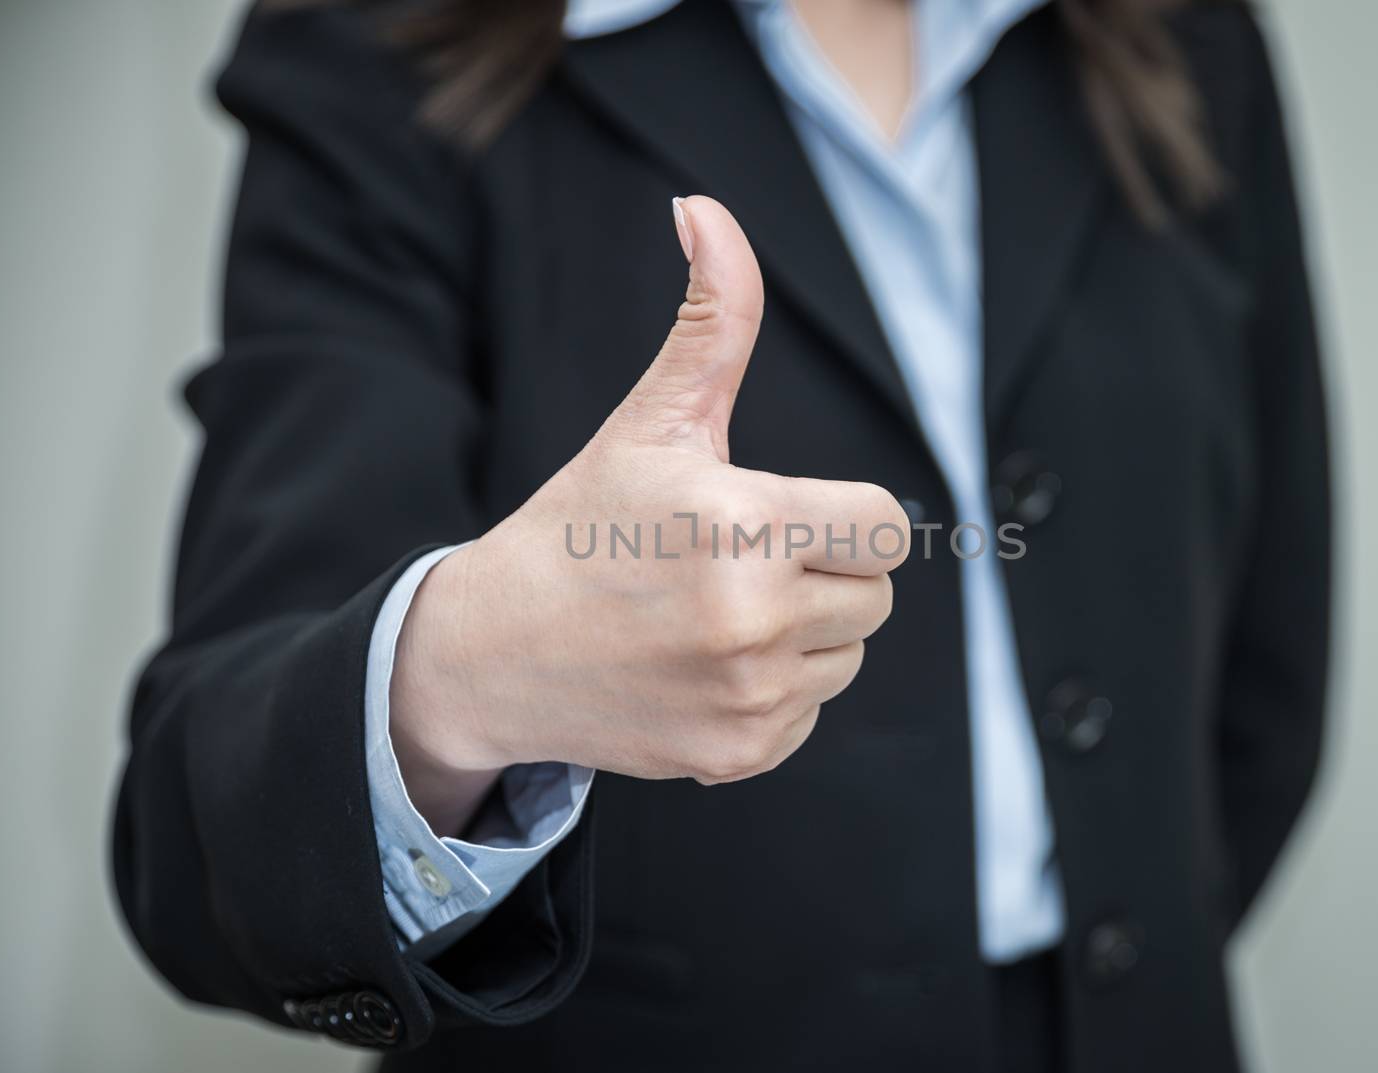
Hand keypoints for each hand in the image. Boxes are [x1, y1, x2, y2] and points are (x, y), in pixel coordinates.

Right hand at [390, 196, 909, 832]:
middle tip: (738, 563)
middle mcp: (755, 621)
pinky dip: (776, 691)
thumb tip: (705, 209)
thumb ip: (710, 321)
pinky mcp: (740, 754)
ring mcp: (749, 698)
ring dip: (806, 632)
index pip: (885, 523)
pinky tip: (703, 668)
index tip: (777, 512)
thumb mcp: (649, 422)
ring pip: (850, 653)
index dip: (840, 512)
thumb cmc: (579, 526)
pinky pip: (813, 712)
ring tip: (714, 615)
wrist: (491, 653)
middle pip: (877, 592)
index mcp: (744, 526)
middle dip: (825, 569)